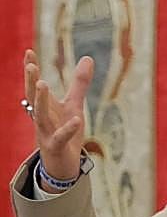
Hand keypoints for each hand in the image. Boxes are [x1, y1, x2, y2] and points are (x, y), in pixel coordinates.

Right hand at [22, 49, 91, 184]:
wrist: (62, 164)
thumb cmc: (65, 131)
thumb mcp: (73, 105)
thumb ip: (79, 83)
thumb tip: (87, 57)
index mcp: (45, 108)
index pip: (35, 86)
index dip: (31, 69)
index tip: (29, 51)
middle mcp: (42, 119)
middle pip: (33, 99)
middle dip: (31, 82)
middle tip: (30, 66)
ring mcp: (47, 133)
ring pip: (40, 117)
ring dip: (40, 100)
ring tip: (42, 83)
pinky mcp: (57, 147)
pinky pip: (60, 138)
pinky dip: (67, 129)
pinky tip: (75, 120)